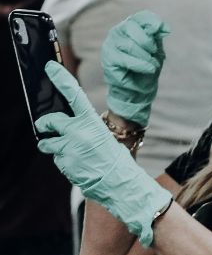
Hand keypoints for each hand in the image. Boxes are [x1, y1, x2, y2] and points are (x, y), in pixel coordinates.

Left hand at [34, 63, 170, 245]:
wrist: (123, 186)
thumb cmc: (118, 163)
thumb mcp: (106, 140)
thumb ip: (87, 131)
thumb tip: (70, 129)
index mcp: (91, 123)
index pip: (74, 95)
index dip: (61, 79)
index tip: (50, 68)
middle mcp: (77, 133)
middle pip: (50, 121)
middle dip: (45, 125)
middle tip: (45, 128)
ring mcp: (69, 149)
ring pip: (48, 144)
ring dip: (53, 147)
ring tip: (70, 155)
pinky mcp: (64, 164)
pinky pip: (57, 160)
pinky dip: (64, 162)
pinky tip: (79, 167)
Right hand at [101, 10, 168, 128]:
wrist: (139, 90)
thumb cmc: (147, 67)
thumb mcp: (156, 50)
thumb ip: (157, 37)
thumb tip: (165, 28)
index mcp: (130, 27)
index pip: (141, 17)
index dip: (153, 22)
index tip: (165, 30)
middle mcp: (118, 33)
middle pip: (133, 27)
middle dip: (148, 42)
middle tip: (154, 54)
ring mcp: (110, 45)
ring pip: (129, 44)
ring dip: (146, 57)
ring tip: (152, 66)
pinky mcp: (108, 60)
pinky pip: (125, 59)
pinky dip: (141, 65)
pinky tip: (148, 70)